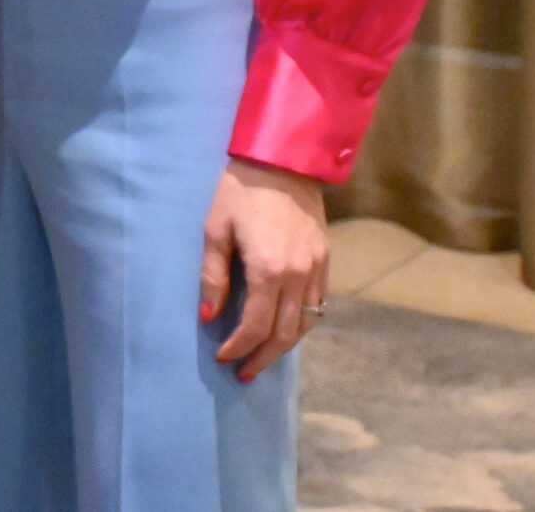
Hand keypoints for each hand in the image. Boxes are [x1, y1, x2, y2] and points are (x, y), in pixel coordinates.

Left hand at [203, 156, 329, 381]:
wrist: (281, 161)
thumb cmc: (239, 192)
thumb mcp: (215, 231)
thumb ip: (213, 276)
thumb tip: (208, 317)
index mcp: (269, 269)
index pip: (255, 325)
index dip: (238, 347)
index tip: (222, 358)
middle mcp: (298, 275)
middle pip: (284, 333)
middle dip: (262, 357)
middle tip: (244, 373)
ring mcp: (317, 268)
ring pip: (306, 323)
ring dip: (284, 346)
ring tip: (263, 358)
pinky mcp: (326, 259)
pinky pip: (318, 303)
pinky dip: (302, 324)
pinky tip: (285, 329)